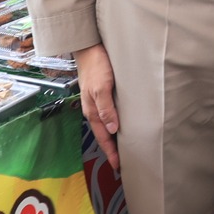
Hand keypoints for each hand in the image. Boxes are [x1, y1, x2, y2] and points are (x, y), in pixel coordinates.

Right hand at [74, 44, 119, 170]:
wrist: (89, 47)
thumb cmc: (96, 66)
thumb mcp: (101, 88)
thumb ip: (106, 108)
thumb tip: (112, 129)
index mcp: (93, 111)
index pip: (103, 137)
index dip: (110, 152)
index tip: (118, 166)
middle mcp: (94, 109)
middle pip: (104, 134)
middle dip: (111, 148)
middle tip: (122, 162)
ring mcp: (98, 101)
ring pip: (106, 124)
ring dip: (113, 136)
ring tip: (123, 146)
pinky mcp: (103, 93)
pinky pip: (109, 113)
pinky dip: (114, 122)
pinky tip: (122, 122)